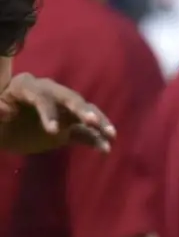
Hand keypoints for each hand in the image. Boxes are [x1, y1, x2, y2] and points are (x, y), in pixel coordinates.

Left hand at [0, 74, 114, 153]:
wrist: (2, 131)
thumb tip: (4, 111)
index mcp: (26, 87)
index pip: (41, 96)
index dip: (48, 111)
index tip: (53, 131)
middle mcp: (49, 94)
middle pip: (69, 98)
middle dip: (82, 109)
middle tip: (93, 122)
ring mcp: (61, 110)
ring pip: (83, 111)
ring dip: (98, 122)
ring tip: (110, 135)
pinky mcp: (69, 126)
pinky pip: (85, 131)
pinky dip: (96, 138)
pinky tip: (105, 148)